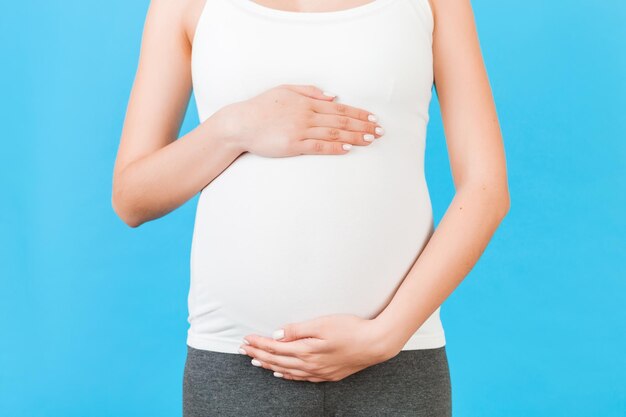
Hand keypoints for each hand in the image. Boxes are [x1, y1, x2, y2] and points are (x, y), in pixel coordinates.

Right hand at [214, 84, 383, 157]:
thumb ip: (310, 91)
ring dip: (355, 137)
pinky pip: (318, 146)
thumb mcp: (285, 90)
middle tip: (380, 132)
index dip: (359, 114)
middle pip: (341, 120)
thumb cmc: (261, 107)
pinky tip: (348, 148)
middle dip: (363, 126)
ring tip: (371, 140)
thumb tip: (333, 96)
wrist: (240, 123)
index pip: (339, 108)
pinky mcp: (293, 145)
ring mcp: (300, 130)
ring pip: (334, 132)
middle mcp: (306, 114)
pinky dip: (335, 147)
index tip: (373, 119)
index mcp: (306, 102)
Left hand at [239, 314, 397, 381]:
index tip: (246, 339)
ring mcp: (318, 372)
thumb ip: (297, 330)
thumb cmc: (351, 329)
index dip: (258, 343)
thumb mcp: (322, 324)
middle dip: (258, 354)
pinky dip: (287, 375)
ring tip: (255, 361)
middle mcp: (309, 365)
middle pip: (277, 360)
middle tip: (243, 349)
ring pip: (286, 370)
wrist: (375, 344)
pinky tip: (281, 372)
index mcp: (306, 351)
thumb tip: (276, 335)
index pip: (275, 347)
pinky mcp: (327, 374)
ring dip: (269, 365)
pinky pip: (300, 377)